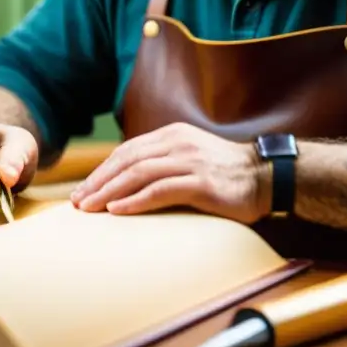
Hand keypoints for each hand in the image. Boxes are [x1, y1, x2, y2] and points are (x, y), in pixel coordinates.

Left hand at [69, 123, 270, 222]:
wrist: (268, 177)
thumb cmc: (228, 174)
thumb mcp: (192, 157)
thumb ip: (165, 162)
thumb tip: (131, 181)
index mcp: (174, 135)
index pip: (128, 151)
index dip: (102, 170)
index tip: (84, 189)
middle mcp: (179, 143)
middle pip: (127, 160)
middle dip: (98, 181)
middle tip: (78, 201)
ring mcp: (190, 161)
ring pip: (138, 173)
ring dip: (109, 191)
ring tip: (90, 208)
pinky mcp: (201, 183)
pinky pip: (160, 190)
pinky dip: (134, 200)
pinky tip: (117, 211)